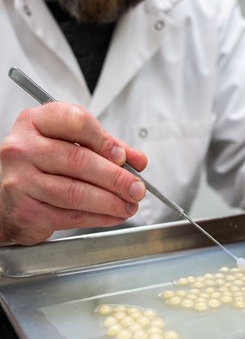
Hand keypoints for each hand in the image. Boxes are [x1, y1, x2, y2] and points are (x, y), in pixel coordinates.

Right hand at [0, 102, 147, 244]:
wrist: (6, 195)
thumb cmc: (43, 163)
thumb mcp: (71, 143)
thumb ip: (106, 147)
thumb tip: (137, 160)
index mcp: (36, 122)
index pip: (75, 121)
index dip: (104, 140)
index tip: (124, 157)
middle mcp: (24, 148)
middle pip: (80, 161)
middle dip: (116, 178)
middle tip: (137, 188)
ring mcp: (21, 181)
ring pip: (76, 192)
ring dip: (111, 202)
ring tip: (130, 204)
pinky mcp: (26, 211)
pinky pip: (71, 215)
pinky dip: (99, 217)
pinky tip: (114, 215)